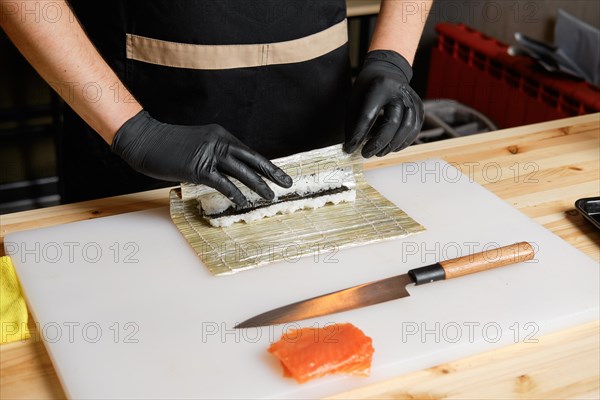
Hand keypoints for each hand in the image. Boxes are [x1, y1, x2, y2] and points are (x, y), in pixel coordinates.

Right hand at [111, 111, 291, 205]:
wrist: (145, 139)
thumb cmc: (168, 145)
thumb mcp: (197, 144)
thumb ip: (214, 154)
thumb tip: (227, 171)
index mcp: (220, 135)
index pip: (248, 152)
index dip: (265, 164)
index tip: (279, 173)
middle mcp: (219, 142)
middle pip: (252, 159)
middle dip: (271, 172)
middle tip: (287, 183)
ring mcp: (209, 154)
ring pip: (242, 172)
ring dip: (258, 185)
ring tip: (270, 196)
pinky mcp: (198, 168)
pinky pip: (223, 183)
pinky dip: (235, 193)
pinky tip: (243, 202)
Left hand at [344, 50, 423, 157]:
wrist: (388, 70)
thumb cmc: (367, 88)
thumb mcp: (355, 99)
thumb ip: (353, 122)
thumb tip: (351, 147)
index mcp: (379, 87)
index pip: (368, 116)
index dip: (358, 136)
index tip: (349, 149)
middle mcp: (398, 92)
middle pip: (391, 123)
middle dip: (378, 143)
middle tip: (366, 153)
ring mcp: (411, 98)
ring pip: (407, 127)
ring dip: (392, 145)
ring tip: (379, 152)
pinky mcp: (419, 106)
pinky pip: (415, 128)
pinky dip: (404, 141)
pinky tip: (393, 147)